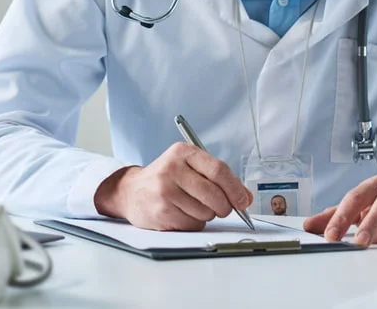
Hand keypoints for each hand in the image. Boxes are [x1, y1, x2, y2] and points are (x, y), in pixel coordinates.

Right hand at [94, 142, 252, 230]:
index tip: (243, 201)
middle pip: (214, 194)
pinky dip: (193, 224)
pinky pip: (192, 225)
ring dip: (206, 216)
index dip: (235, 189)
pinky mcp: (160, 212)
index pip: (218, 170)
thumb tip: (245, 198)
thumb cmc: (166, 178)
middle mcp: (172, 169)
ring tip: (193, 207)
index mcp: (183, 152)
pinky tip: (181, 214)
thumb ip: (218, 178)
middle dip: (224, 207)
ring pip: (205, 212)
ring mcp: (164, 191)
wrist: (131, 191)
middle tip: (222, 209)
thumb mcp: (189, 167)